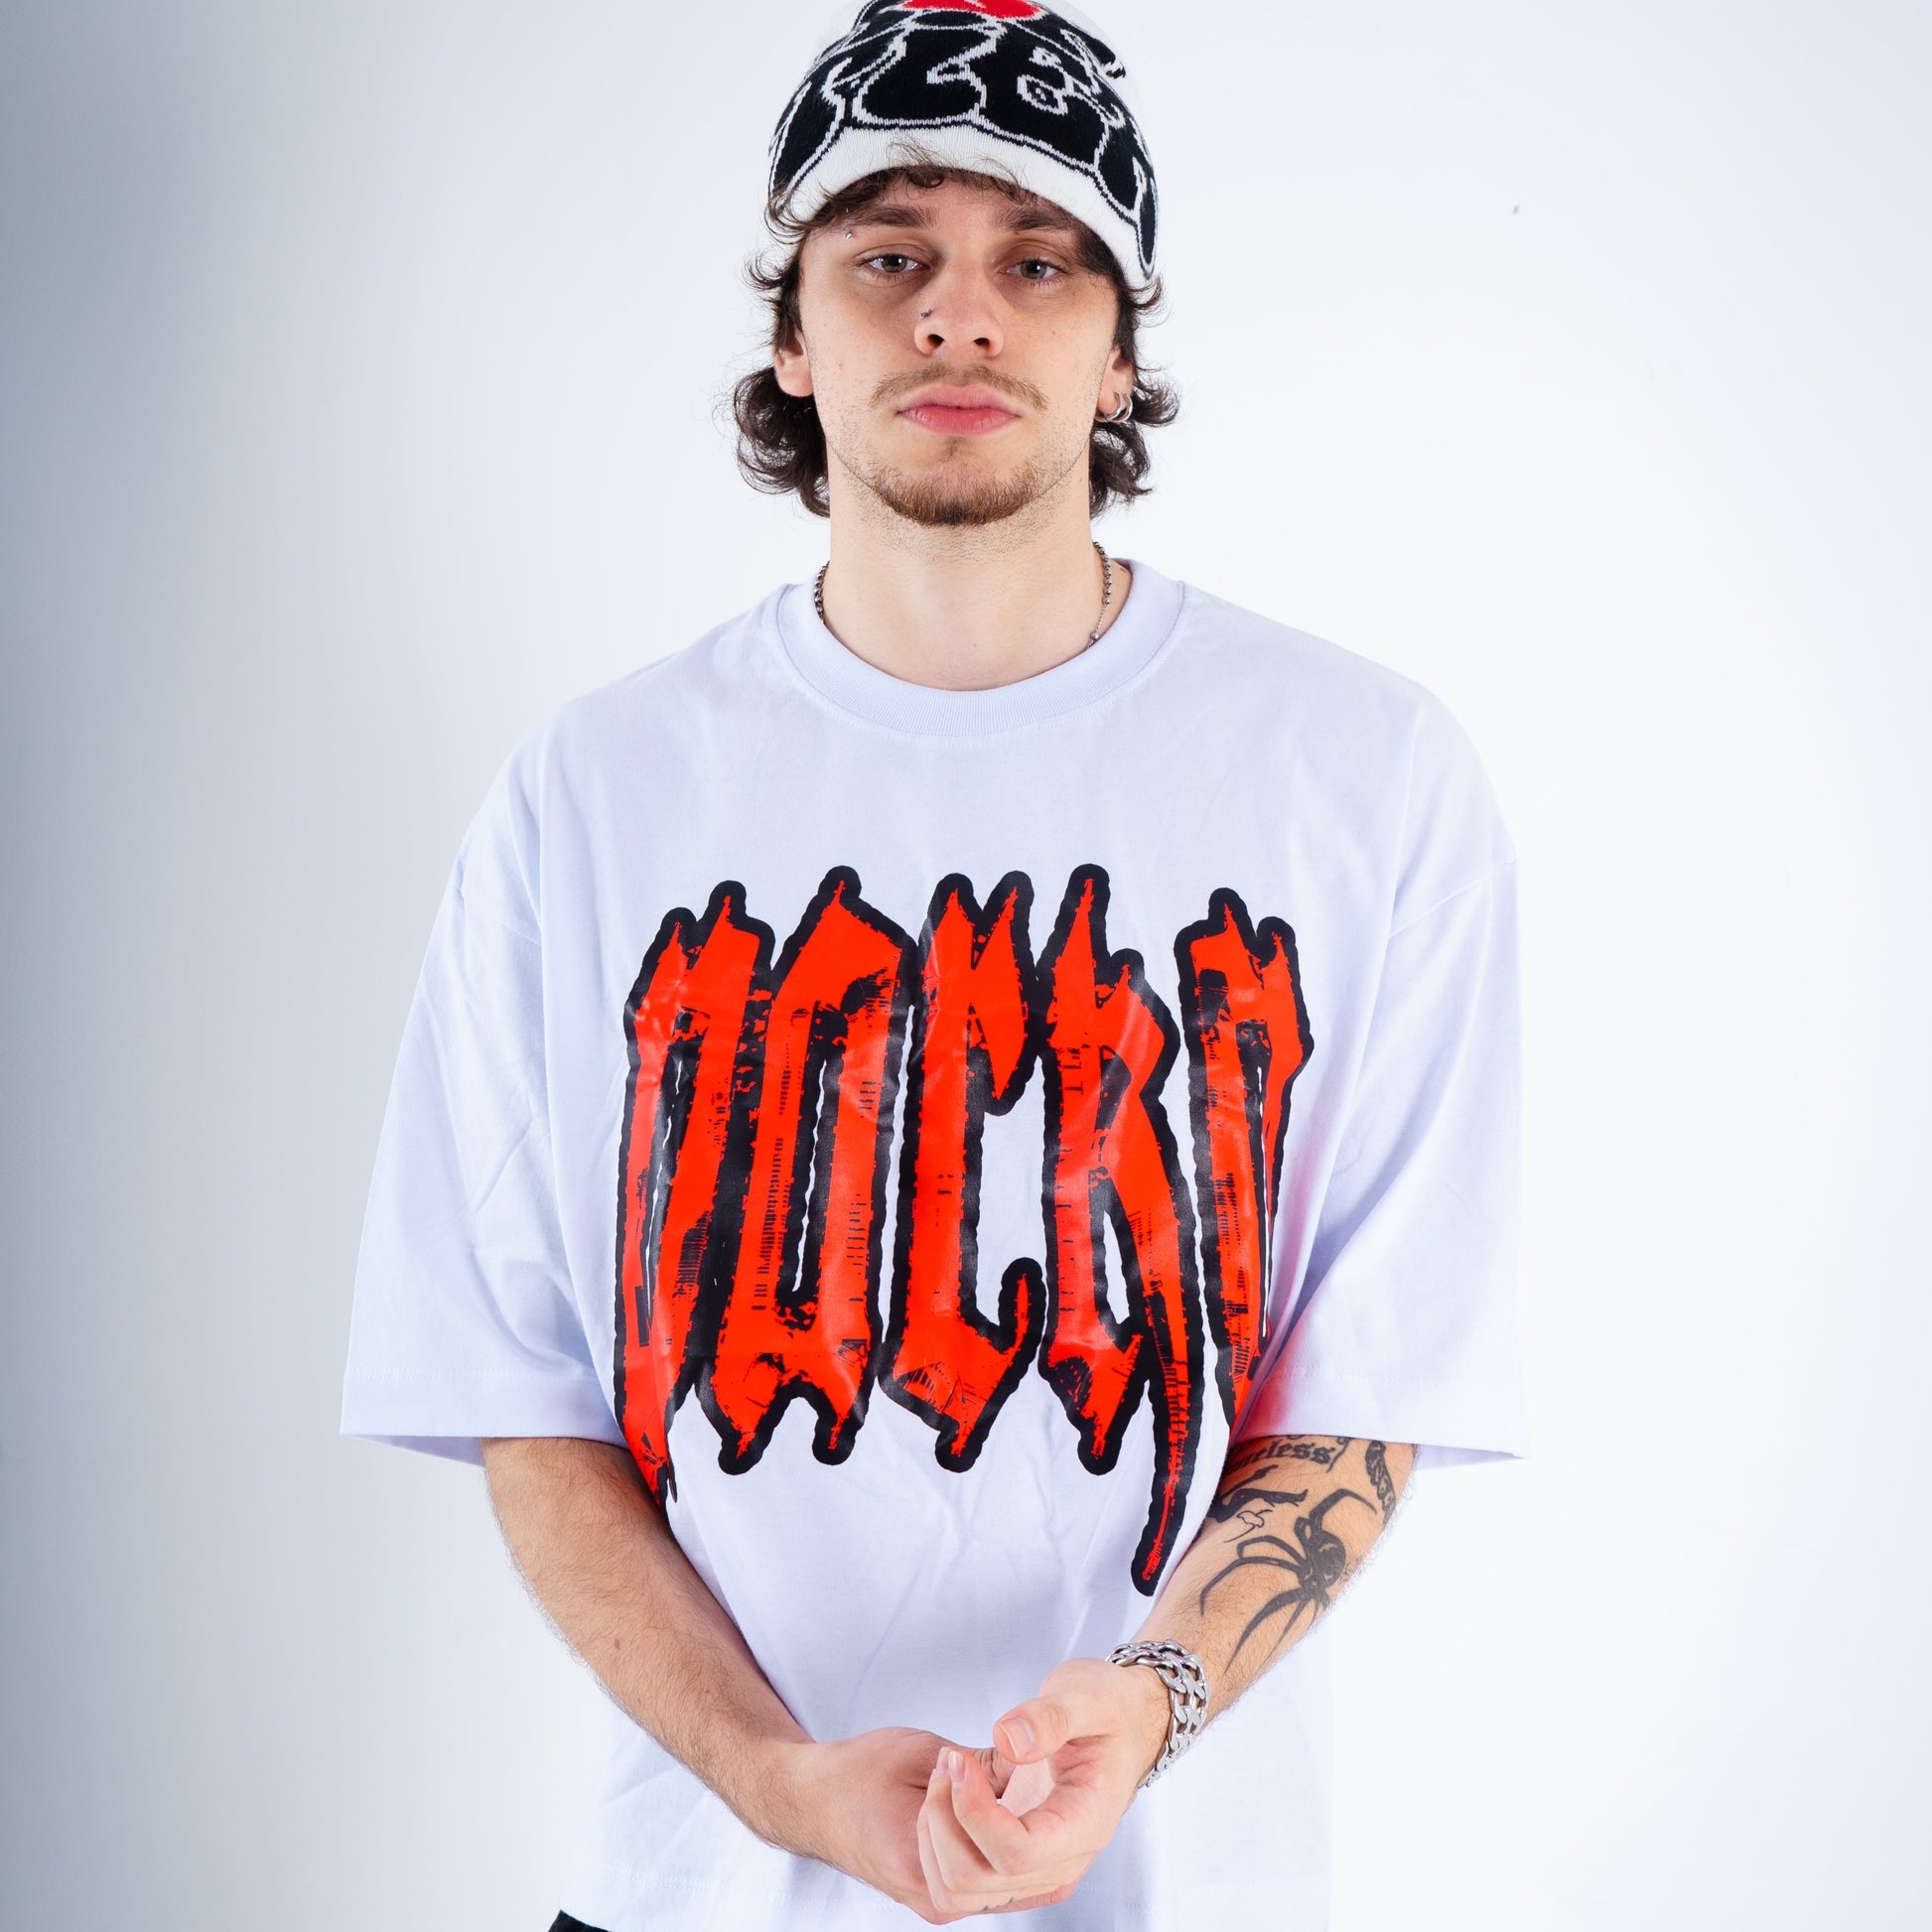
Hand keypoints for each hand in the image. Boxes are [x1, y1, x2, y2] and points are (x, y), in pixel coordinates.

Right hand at [771, 1727, 1027, 1923]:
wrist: (813, 1800)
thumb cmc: (857, 1774)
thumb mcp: (921, 1753)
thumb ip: (978, 1764)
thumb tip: (1030, 1761)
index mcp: (921, 1865)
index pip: (1002, 1853)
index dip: (1013, 1805)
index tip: (998, 1767)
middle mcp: (931, 1897)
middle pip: (1012, 1878)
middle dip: (1018, 1823)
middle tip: (1006, 1777)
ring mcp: (934, 1903)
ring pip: (1006, 1887)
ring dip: (1011, 1839)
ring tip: (997, 1793)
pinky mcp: (936, 1897)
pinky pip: (990, 1885)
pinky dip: (1002, 1852)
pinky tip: (1001, 1815)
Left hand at [914, 1657, 1172, 1919]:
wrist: (1122, 1726)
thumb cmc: (1109, 1711)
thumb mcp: (1087, 1696)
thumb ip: (1049, 1717)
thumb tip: (1008, 1740)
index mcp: (1085, 1825)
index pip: (1017, 1853)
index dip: (974, 1812)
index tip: (959, 1759)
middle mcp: (1061, 1862)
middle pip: (977, 1877)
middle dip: (944, 1817)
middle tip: (948, 1758)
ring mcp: (1036, 1870)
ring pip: (958, 1890)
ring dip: (934, 1835)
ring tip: (945, 1775)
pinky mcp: (1014, 1866)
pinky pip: (957, 1884)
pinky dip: (936, 1845)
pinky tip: (949, 1795)